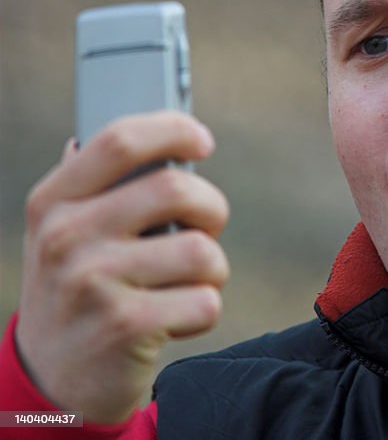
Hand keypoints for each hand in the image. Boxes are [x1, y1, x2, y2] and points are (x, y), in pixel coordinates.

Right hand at [15, 111, 229, 423]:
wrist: (52, 379)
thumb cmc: (76, 289)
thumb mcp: (64, 233)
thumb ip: (96, 183)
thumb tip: (149, 131)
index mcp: (53, 202)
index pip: (120, 140)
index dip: (174, 130)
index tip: (202, 142)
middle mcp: (66, 237)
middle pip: (176, 189)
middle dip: (211, 209)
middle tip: (205, 229)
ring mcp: (93, 282)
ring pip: (202, 250)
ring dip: (212, 270)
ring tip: (185, 282)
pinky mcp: (126, 326)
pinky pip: (206, 300)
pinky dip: (205, 310)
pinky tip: (175, 318)